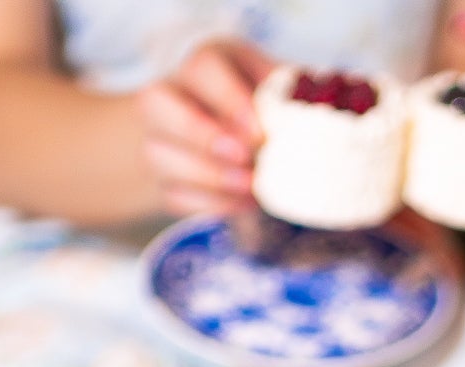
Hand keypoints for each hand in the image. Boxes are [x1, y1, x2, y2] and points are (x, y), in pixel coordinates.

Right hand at [136, 39, 272, 215]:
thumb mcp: (270, 88)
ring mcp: (153, 136)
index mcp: (204, 63)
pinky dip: (210, 203)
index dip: (230, 99)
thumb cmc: (252, 105)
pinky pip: (173, 194)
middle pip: (161, 106)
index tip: (259, 132)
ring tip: (250, 187)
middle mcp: (167, 93)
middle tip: (245, 160)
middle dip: (205, 136)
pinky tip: (242, 203)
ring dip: (211, 177)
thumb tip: (311, 109)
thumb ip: (286, 94)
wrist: (215, 134)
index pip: (203, 69)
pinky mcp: (157, 179)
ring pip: (162, 155)